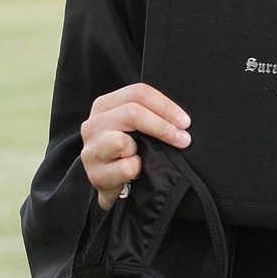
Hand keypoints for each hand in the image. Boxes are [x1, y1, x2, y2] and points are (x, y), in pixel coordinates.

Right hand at [79, 83, 190, 210]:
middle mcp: (93, 124)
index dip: (165, 106)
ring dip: (142, 150)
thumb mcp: (134, 127)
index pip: (138, 93)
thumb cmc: (127, 151)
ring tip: (143, 156)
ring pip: (122, 141)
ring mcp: (91, 149)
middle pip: (132, 112)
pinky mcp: (94, 173)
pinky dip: (137, 171)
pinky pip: (126, 168)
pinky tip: (135, 173)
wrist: (111, 184)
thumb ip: (149, 114)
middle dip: (163, 126)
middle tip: (183, 139)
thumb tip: (181, 119)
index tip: (185, 121)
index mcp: (105, 105)